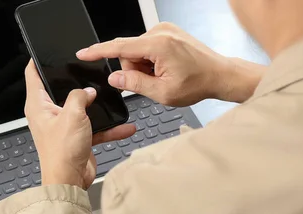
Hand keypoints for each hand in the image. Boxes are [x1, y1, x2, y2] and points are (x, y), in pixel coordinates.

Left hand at [24, 61, 134, 188]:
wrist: (70, 181)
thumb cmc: (61, 152)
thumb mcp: (72, 115)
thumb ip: (80, 96)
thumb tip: (87, 91)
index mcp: (38, 106)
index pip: (33, 76)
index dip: (39, 62)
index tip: (47, 51)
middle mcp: (49, 115)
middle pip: (62, 91)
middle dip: (77, 84)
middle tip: (89, 73)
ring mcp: (64, 127)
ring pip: (83, 110)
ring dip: (99, 109)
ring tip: (112, 101)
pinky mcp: (78, 139)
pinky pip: (95, 129)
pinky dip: (109, 129)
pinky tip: (124, 127)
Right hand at [77, 23, 265, 105]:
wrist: (219, 75)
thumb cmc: (198, 84)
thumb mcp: (163, 93)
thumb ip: (135, 84)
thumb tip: (115, 79)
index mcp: (158, 45)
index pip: (119, 47)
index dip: (98, 52)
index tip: (83, 53)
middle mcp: (160, 32)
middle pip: (128, 51)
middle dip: (135, 70)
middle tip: (154, 83)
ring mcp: (165, 30)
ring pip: (137, 50)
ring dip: (145, 66)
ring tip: (164, 76)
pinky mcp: (168, 32)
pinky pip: (148, 47)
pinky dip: (152, 60)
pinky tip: (167, 69)